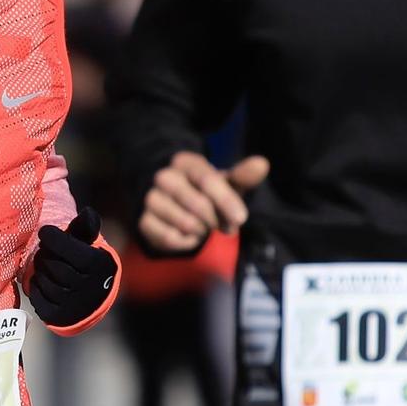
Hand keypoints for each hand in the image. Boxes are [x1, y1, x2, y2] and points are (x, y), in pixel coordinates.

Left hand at [29, 206, 120, 329]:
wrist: (89, 296)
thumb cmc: (84, 261)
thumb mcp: (88, 242)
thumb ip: (85, 226)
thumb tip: (87, 212)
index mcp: (99, 264)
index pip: (68, 248)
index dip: (52, 238)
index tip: (45, 232)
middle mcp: (89, 287)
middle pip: (53, 265)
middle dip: (44, 255)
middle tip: (44, 251)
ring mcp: (74, 304)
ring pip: (44, 281)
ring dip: (39, 271)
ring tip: (45, 266)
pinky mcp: (59, 317)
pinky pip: (37, 298)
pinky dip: (35, 287)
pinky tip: (42, 281)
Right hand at [138, 151, 268, 252]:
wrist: (175, 203)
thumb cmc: (208, 192)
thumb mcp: (227, 183)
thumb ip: (243, 175)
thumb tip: (262, 163)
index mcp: (186, 162)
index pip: (207, 180)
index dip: (226, 200)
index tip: (241, 218)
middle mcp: (164, 177)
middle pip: (197, 204)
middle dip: (216, 220)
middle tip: (224, 226)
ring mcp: (151, 199)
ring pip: (185, 223)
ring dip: (202, 231)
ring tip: (204, 226)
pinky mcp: (144, 221)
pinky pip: (170, 238)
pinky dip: (186, 242)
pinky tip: (190, 235)